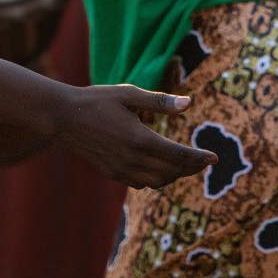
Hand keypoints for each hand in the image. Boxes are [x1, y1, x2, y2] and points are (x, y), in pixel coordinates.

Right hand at [54, 85, 214, 188]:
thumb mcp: (129, 94)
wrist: (63, 117)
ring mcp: (121, 169)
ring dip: (174, 176)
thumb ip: (160, 101)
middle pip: (171, 172)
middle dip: (191, 168)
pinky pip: (140, 183)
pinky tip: (159, 168)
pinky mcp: (112, 173)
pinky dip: (155, 179)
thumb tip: (189, 104)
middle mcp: (132, 159)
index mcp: (140, 139)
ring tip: (185, 165)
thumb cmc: (97, 100)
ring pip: (157, 182)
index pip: (178, 155)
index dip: (199, 158)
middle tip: (203, 161)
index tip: (214, 157)